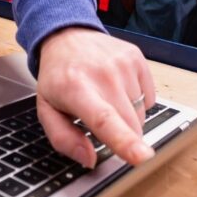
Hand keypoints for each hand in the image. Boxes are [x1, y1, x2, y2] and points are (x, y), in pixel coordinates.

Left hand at [36, 28, 155, 168]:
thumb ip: (64, 139)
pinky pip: (149, 98)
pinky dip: (137, 101)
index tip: (143, 158)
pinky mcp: (136, 57)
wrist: (67, 36)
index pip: (104, 120)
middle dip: (123, 138)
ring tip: (106, 99)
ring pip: (141, 115)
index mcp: (76, 90)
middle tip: (100, 124)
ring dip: (127, 117)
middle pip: (130, 125)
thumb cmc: (57, 77)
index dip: (125, 142)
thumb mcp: (47, 110)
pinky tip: (118, 89)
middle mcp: (103, 74)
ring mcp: (123, 64)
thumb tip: (89, 159)